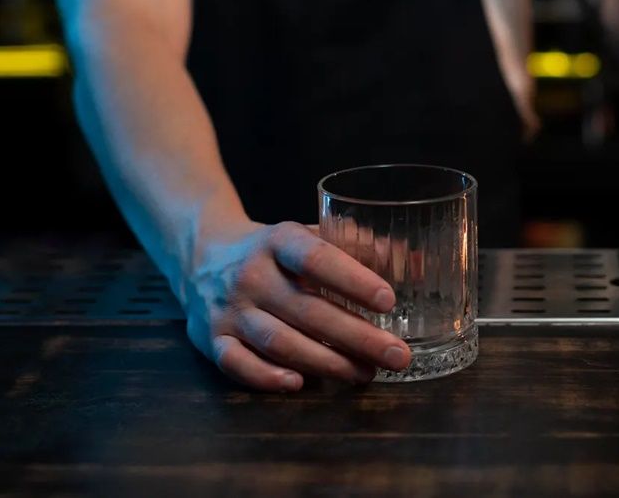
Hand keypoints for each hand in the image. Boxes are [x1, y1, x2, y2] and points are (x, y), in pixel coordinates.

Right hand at [181, 221, 410, 390]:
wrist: (202, 254)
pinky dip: (266, 377)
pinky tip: (300, 384)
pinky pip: (237, 363)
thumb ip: (361, 246)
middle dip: (357, 337)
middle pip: (307, 310)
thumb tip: (415, 263)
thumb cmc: (275, 250)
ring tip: (367, 374)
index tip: (389, 301)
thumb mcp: (311, 235)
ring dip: (326, 362)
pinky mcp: (211, 339)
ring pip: (279, 342)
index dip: (352, 280)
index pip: (316, 259)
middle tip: (397, 355)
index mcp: (279, 240)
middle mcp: (251, 274)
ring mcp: (229, 309)